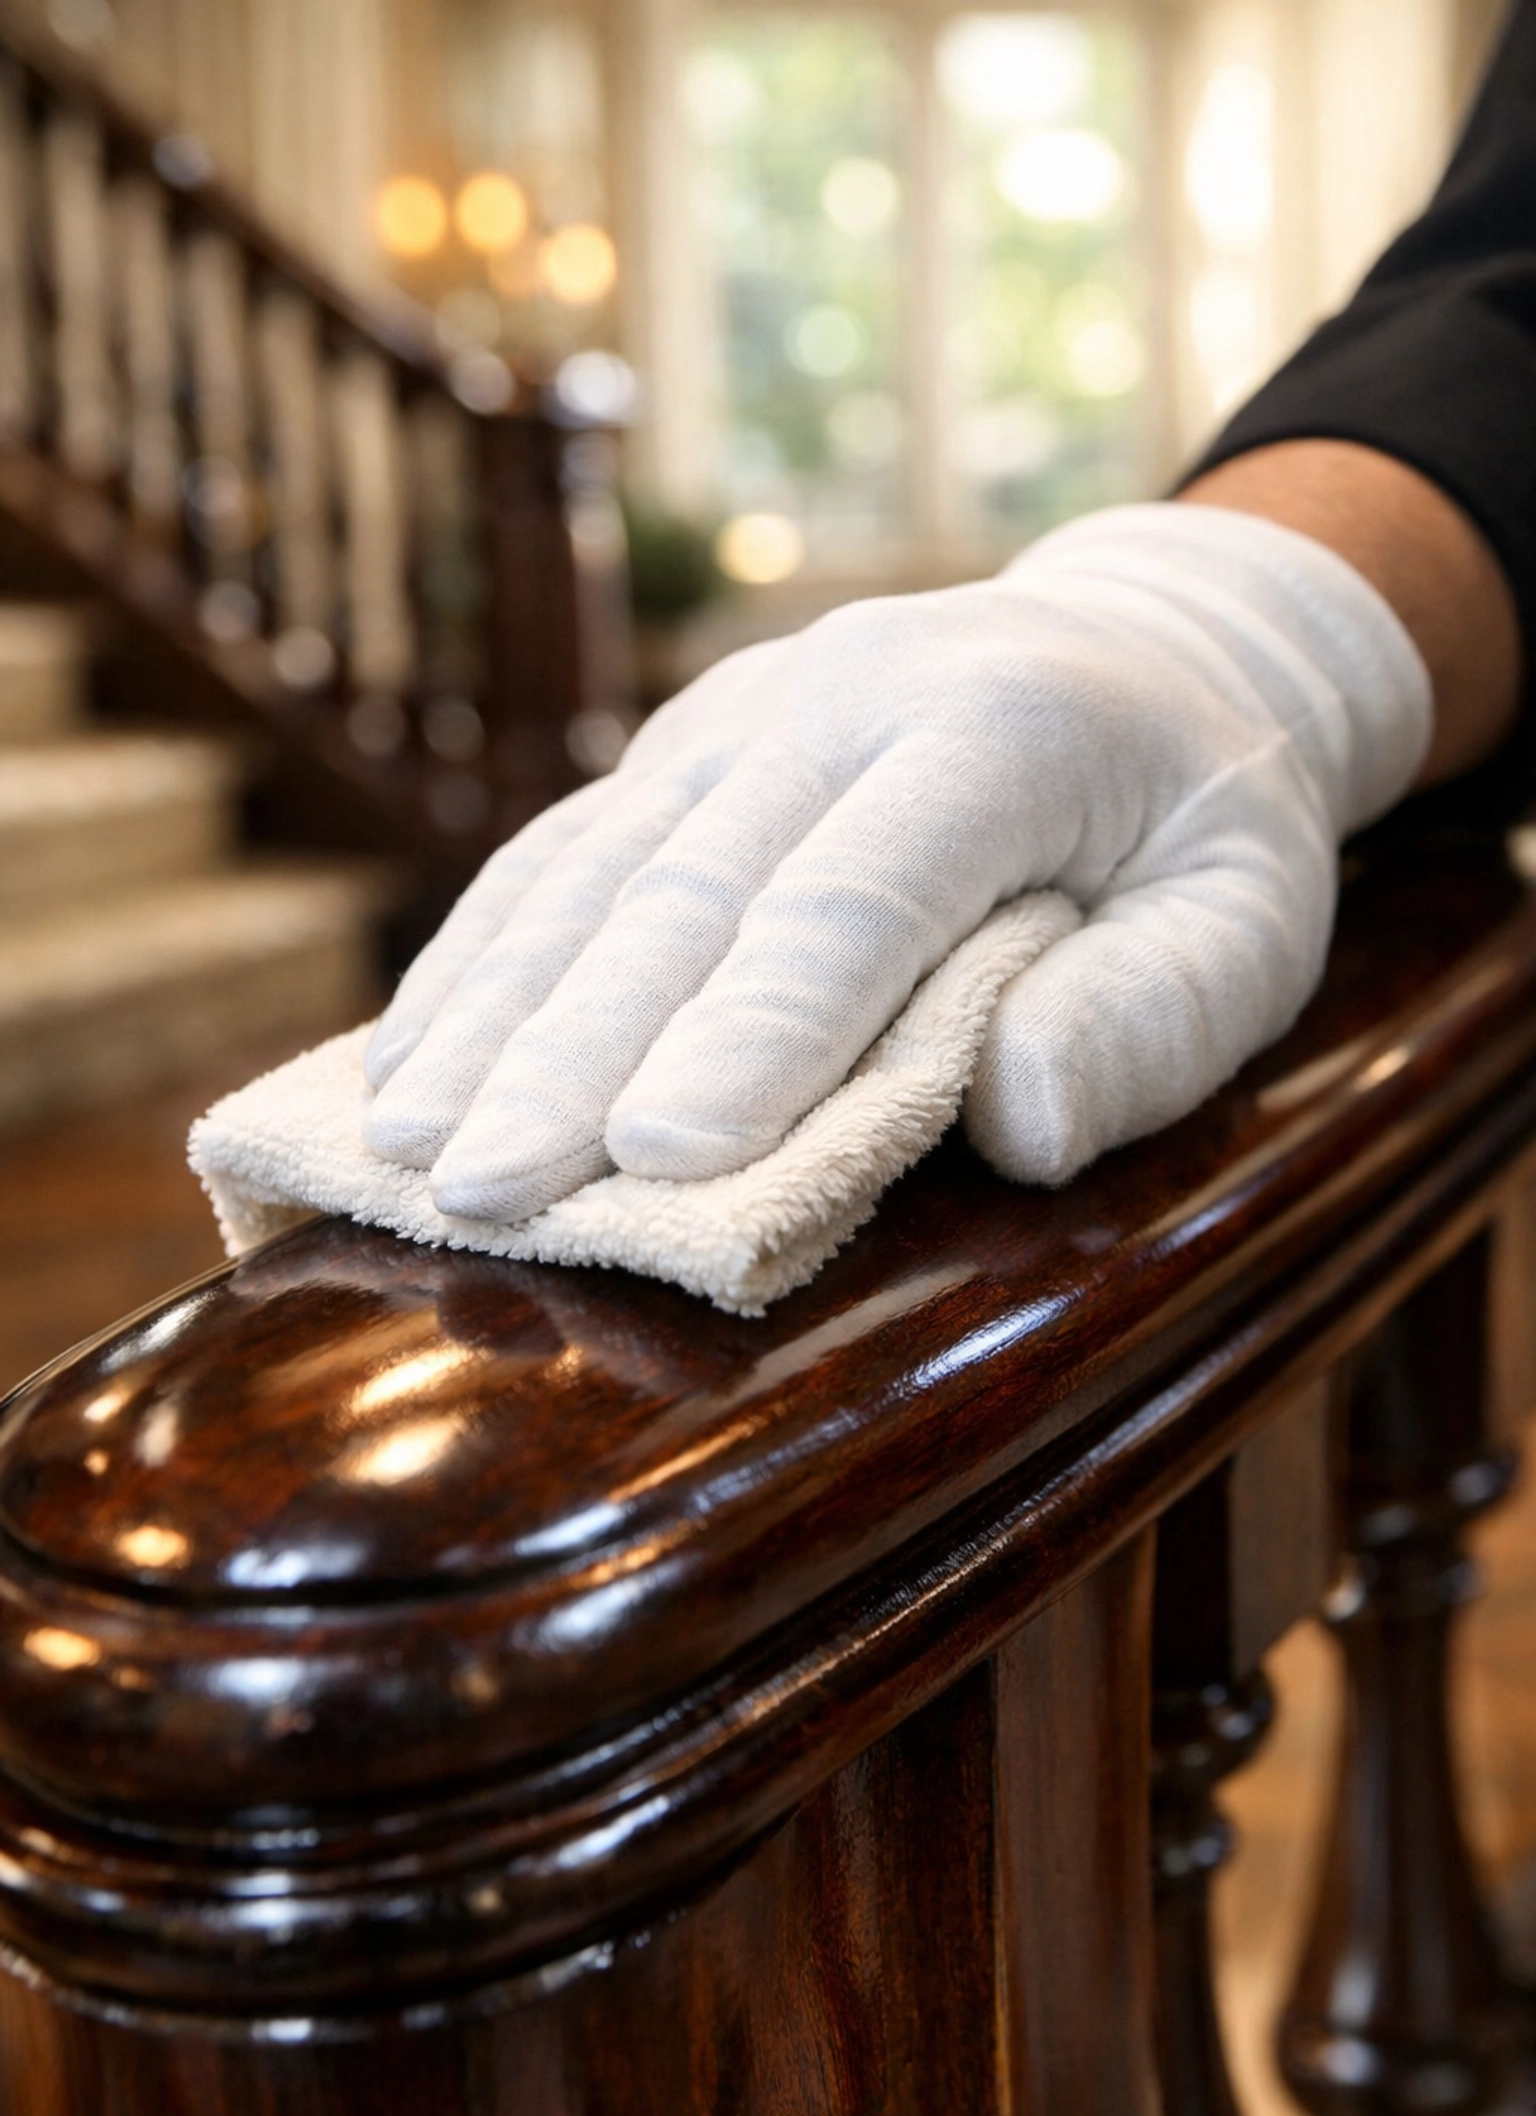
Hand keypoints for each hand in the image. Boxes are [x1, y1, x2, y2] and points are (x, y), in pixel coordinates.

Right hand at [364, 504, 1428, 1217]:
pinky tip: (411, 1055)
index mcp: (1001, 729)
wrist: (1152, 650)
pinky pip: (566, 850)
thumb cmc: (1204, 824)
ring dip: (491, 1013)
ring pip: (595, 866)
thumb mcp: (1255, 918)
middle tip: (486, 1192)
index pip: (855, 899)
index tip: (661, 1156)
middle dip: (573, 1053)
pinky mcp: (688, 748)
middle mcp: (847, 695)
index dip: (757, 1031)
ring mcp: (748, 709)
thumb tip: (1017, 1116)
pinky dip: (483, 960)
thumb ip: (1156, 1014)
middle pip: (688, 888)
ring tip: (401, 1143)